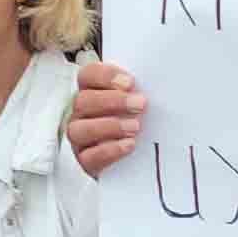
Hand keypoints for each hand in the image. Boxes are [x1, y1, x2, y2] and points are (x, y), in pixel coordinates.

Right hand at [65, 61, 145, 179]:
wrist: (141, 161)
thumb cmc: (139, 122)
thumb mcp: (140, 103)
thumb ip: (139, 91)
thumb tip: (158, 83)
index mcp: (92, 91)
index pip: (87, 75)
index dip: (105, 76)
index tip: (130, 83)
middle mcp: (80, 112)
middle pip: (83, 101)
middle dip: (113, 101)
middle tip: (140, 104)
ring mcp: (79, 137)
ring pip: (79, 128)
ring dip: (109, 126)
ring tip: (135, 127)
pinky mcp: (85, 161)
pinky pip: (88, 156)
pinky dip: (109, 150)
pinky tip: (129, 145)